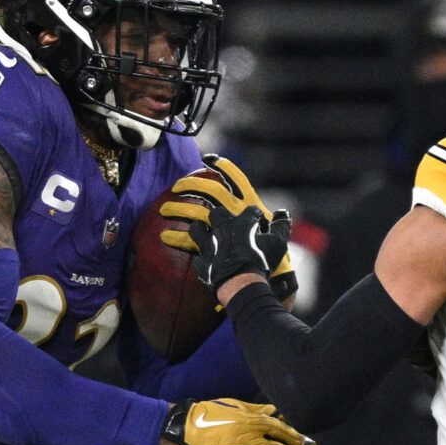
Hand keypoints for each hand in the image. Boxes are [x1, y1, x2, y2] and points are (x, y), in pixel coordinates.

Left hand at [158, 155, 296, 293]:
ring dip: (177, 210)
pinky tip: (165, 237)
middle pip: (208, 192)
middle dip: (192, 184)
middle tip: (178, 185)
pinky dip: (175, 238)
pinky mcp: (205, 252)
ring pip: (193, 216)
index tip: (211, 159)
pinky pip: (187, 242)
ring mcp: (215, 234)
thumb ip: (280, 225)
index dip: (224, 167)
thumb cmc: (268, 263)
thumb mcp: (279, 242)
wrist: (248, 285)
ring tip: (164, 209)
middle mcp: (229, 218)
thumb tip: (282, 214)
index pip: (236, 180)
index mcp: (247, 209)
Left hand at [184, 205, 293, 298]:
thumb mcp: (278, 243)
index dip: (257, 217)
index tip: (261, 226)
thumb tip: (282, 212)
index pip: (250, 210)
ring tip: (209, 236)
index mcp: (241, 222)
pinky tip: (209, 261)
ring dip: (203, 230)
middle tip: (231, 227)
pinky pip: (198, 256)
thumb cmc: (262, 262)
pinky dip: (204, 258)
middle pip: (217, 213)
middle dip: (224, 217)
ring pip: (197, 228)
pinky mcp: (202, 262)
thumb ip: (281, 226)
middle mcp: (222, 230)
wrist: (241, 285)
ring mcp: (209, 245)